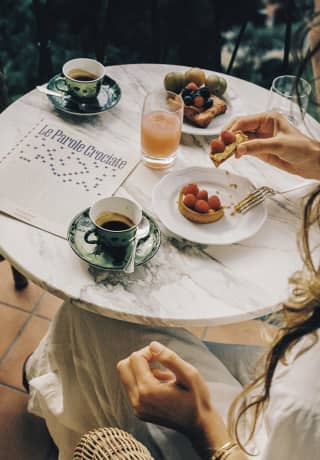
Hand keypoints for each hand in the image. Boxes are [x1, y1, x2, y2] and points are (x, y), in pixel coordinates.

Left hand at [117, 341, 230, 455]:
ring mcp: (137, 408)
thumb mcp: (189, 374)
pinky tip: (162, 384)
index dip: (148, 351)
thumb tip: (152, 345)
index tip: (163, 356)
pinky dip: (143, 381)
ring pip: (126, 377)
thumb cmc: (197, 399)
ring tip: (165, 376)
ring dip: (142, 370)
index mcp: (148, 390)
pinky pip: (133, 388)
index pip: (135, 358)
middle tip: (159, 361)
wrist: (200, 425)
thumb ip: (169, 358)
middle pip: (123, 367)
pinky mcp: (139, 412)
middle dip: (139, 358)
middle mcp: (138, 401)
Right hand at [224, 112, 319, 179]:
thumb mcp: (279, 145)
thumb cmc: (301, 148)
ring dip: (228, 146)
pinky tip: (230, 157)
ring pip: (238, 140)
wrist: (311, 162)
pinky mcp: (259, 150)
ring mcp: (259, 138)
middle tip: (217, 147)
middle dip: (226, 137)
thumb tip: (238, 149)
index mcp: (267, 118)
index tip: (223, 140)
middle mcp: (261, 126)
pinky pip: (243, 149)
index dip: (231, 130)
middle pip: (238, 129)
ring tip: (219, 153)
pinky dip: (235, 152)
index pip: (243, 121)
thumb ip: (257, 146)